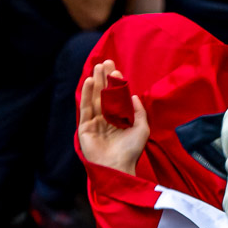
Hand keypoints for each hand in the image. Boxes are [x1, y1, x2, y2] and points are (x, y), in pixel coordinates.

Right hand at [78, 60, 148, 175]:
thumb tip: (134, 95)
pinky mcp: (85, 127)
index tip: (117, 70)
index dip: (116, 84)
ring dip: (95, 82)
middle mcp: (106, 120)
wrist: (117, 166)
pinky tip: (88, 81)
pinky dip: (86, 94)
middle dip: (104, 78)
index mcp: (119, 120)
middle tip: (106, 61)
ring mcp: (95, 123)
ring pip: (94, 98)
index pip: (116, 98)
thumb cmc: (131, 150)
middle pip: (104, 94)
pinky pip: (85, 108)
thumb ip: (139, 112)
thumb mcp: (142, 128)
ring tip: (97, 66)